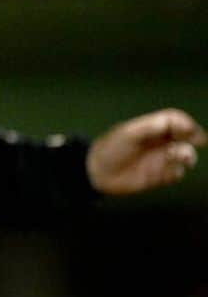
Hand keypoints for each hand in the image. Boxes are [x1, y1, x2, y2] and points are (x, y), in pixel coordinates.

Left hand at [86, 109, 204, 195]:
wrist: (97, 172)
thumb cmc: (111, 148)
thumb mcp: (128, 134)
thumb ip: (149, 127)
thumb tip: (171, 122)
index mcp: (151, 128)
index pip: (174, 120)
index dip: (185, 122)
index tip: (189, 128)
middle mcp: (159, 142)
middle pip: (185, 135)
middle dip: (194, 136)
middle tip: (198, 140)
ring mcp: (160, 158)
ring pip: (184, 154)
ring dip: (187, 154)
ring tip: (180, 156)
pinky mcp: (159, 176)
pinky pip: (176, 173)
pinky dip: (177, 172)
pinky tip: (170, 171)